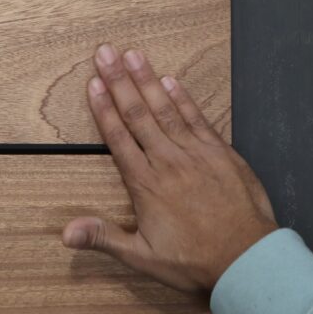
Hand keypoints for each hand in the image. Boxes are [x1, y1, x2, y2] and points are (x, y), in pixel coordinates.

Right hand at [62, 44, 277, 293]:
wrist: (246, 260)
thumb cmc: (194, 261)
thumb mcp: (142, 257)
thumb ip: (103, 238)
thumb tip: (66, 233)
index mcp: (146, 184)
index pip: (118, 138)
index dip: (103, 108)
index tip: (92, 83)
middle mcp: (168, 161)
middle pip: (138, 114)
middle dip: (119, 81)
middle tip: (105, 53)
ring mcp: (196, 154)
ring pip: (166, 110)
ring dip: (148, 80)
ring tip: (133, 55)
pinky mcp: (221, 154)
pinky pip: (198, 119)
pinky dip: (184, 99)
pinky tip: (171, 81)